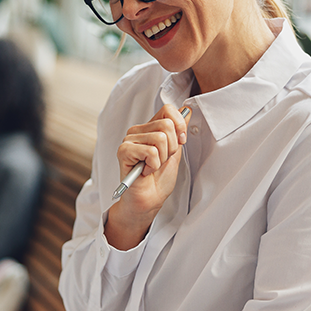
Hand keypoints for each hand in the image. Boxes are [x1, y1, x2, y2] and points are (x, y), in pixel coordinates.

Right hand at [106, 104, 191, 249]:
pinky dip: (153, 164)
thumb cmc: (159, 180)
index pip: (167, 110)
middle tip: (162, 160)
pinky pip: (150, 151)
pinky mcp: (124, 151)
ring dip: (162, 158)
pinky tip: (145, 171)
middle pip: (166, 124)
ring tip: (152, 167)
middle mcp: (137, 131)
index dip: (179, 125)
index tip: (180, 141)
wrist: (149, 200)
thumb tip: (186, 111)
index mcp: (149, 128)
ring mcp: (129, 140)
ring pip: (160, 138)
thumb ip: (178, 132)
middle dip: (171, 147)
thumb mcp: (175, 152)